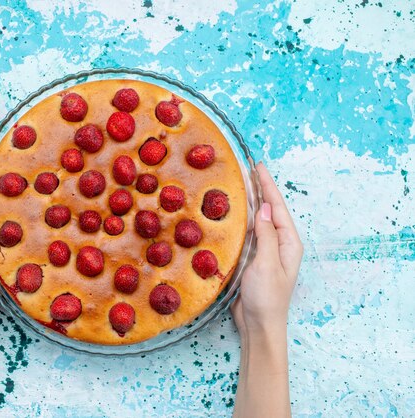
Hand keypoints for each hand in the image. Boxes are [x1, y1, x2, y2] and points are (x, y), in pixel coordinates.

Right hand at [231, 162, 303, 338]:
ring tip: (239, 185)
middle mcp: (278, 243)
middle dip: (260, 190)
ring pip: (257, 221)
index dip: (268, 186)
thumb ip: (267, 235)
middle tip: (247, 170)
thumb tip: (266, 207)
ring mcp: (265, 251)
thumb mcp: (267, 263)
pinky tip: (231, 213)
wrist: (258, 324)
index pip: (277, 208)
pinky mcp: (252, 259)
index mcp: (288, 243)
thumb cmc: (266, 297)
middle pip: (269, 211)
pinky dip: (240, 220)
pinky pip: (247, 233)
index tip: (258, 167)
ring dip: (249, 203)